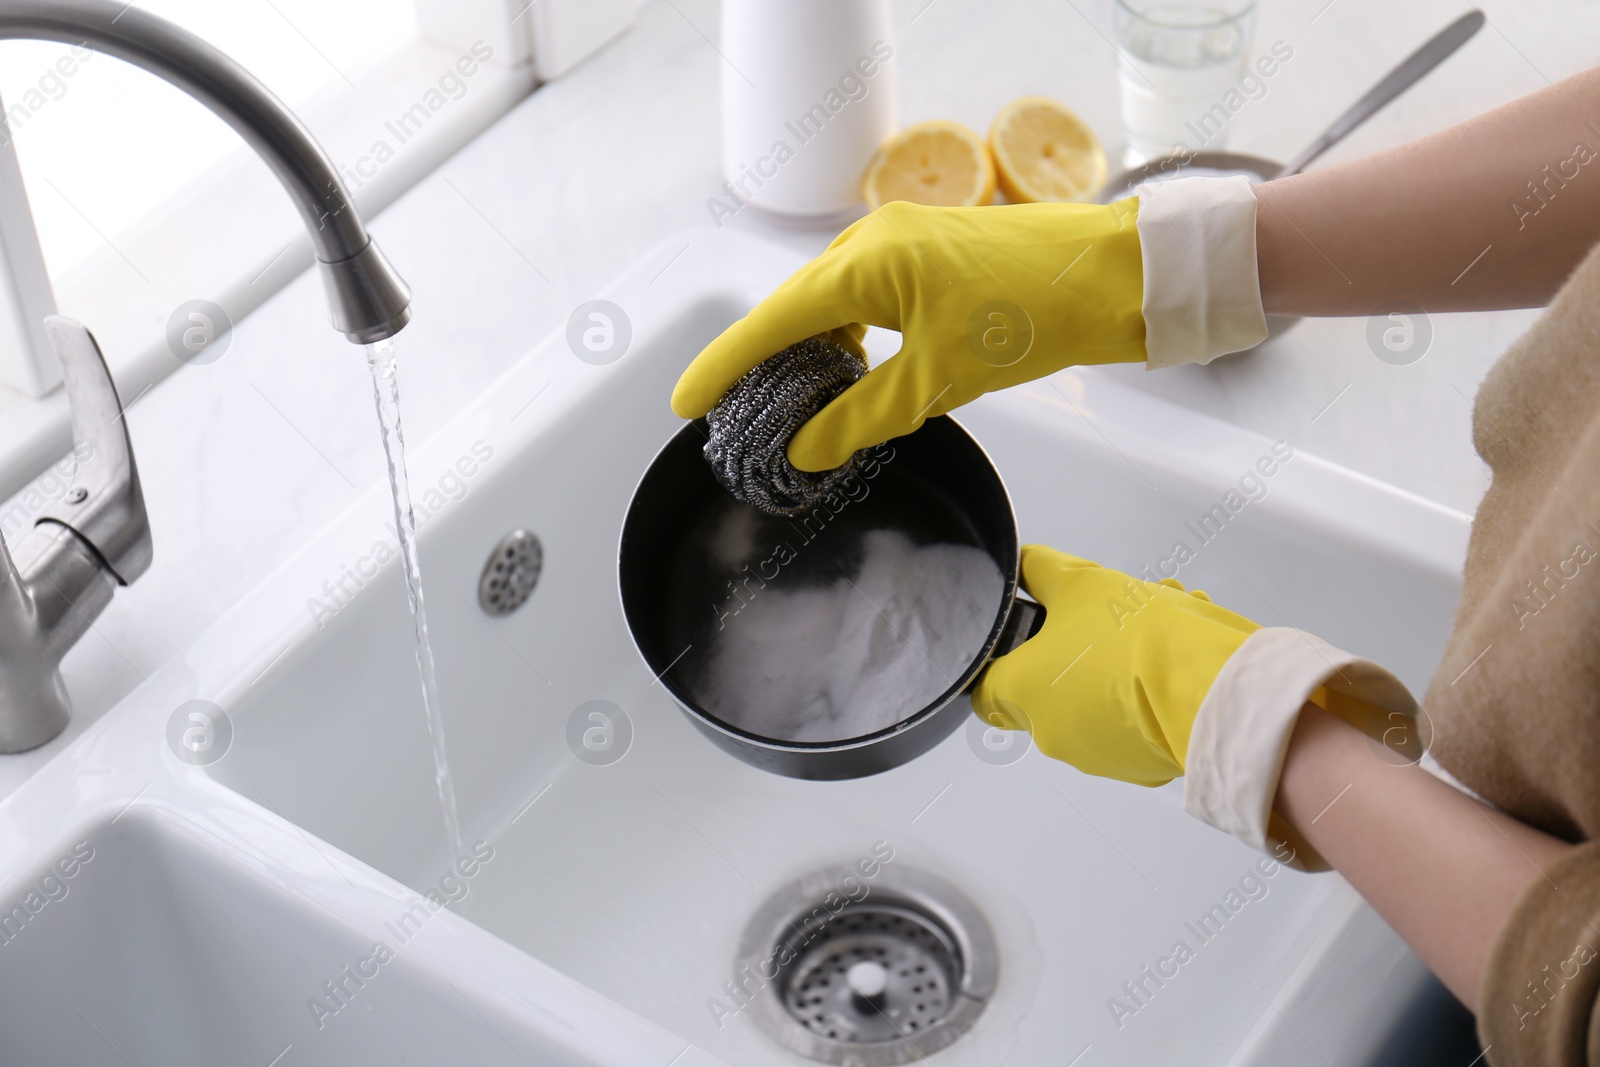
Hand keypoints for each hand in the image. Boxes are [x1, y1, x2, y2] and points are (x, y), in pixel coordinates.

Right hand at [670, 199, 1146, 470]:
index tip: (686, 403)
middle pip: (792, 308)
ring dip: (808, 351)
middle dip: (762, 362)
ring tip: (793, 405)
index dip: (724, 366)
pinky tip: (851, 373)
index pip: (771, 322)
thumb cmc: (1030, 316)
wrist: (1109, 275)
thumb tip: (807, 450)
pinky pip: (863, 294)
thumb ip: (861, 419)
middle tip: (735, 414)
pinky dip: (847, 335)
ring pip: (828, 302)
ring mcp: (900, 240)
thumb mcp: (936, 382)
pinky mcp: (926, 251)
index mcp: (863, 264)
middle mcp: (871, 241)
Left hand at [972, 545, 1258, 785]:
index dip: (999, 657)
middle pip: (1046, 686)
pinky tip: (1171, 657)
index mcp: (1023, 694)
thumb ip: (1041, 571)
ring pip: (1094, 699)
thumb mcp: (1081, 582)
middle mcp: (1052, 734)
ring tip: (1152, 628)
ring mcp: (1097, 756)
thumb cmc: (1140, 640)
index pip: (982, 687)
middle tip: (1103, 619)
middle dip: (1073, 649)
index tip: (1020, 635)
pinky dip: (1145, 691)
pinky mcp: (1140, 766)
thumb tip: (1026, 565)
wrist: (1212, 687)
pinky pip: (1132, 721)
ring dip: (1114, 665)